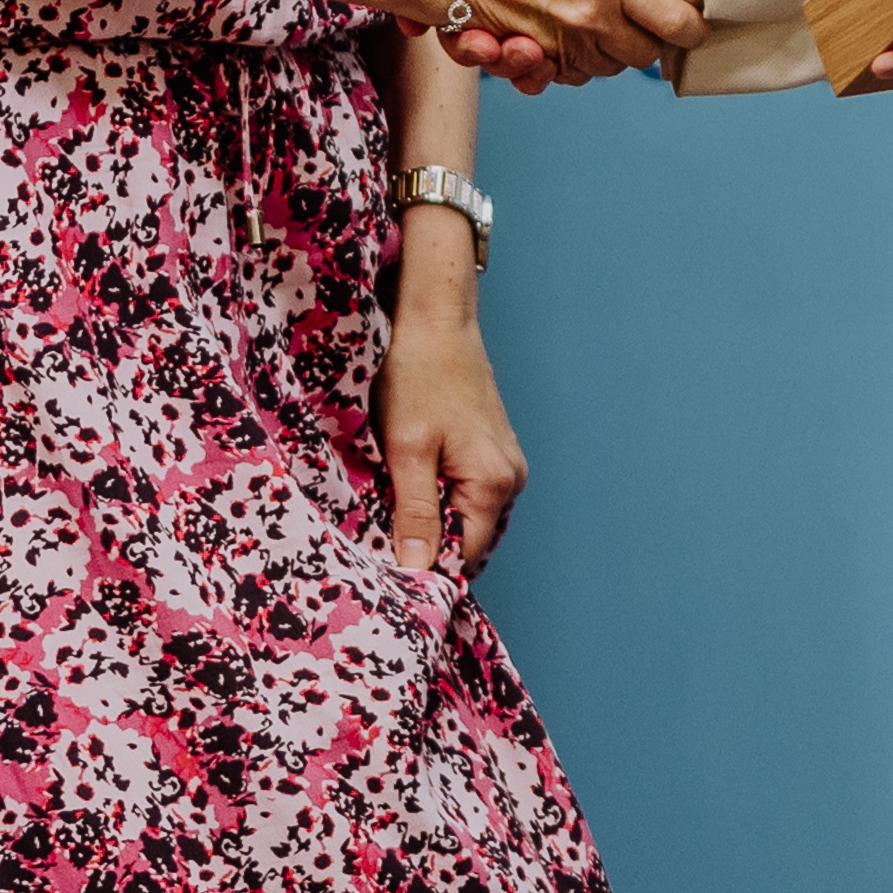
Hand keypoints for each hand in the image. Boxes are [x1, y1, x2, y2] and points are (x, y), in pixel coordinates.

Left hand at [379, 311, 524, 575]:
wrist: (434, 317)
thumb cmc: (417, 374)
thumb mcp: (406, 449)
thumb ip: (415, 514)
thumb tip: (418, 570)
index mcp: (494, 483)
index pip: (464, 559)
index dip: (425, 571)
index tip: (385, 575)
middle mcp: (510, 479)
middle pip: (468, 542)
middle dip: (428, 549)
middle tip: (381, 543)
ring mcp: (504, 464)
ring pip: (466, 519)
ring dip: (432, 524)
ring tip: (391, 513)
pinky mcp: (491, 451)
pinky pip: (466, 495)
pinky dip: (439, 500)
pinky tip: (409, 488)